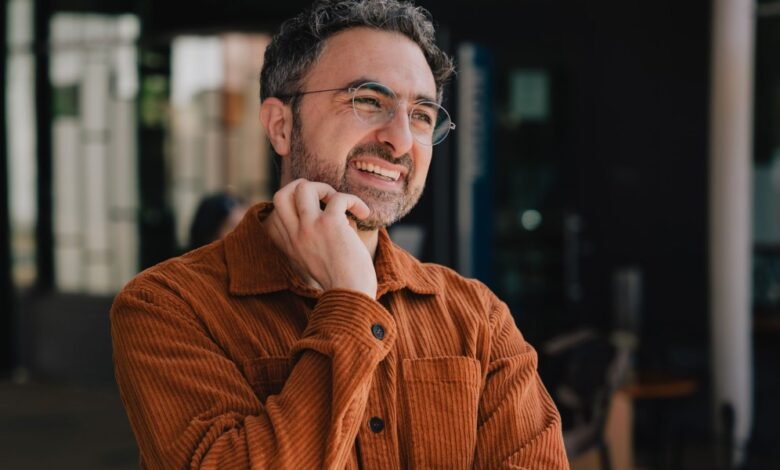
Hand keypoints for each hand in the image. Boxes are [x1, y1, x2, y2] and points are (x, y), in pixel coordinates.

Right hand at [266, 179, 376, 297]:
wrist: (351, 296)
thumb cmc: (343, 282)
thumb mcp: (319, 261)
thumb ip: (319, 239)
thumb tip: (338, 213)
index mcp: (291, 244)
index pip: (277, 212)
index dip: (296, 203)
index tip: (318, 211)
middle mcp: (295, 234)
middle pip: (281, 194)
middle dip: (303, 185)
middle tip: (324, 197)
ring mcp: (310, 227)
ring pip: (304, 187)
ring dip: (326, 188)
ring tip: (342, 204)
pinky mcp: (330, 224)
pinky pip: (339, 197)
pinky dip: (354, 201)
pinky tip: (364, 214)